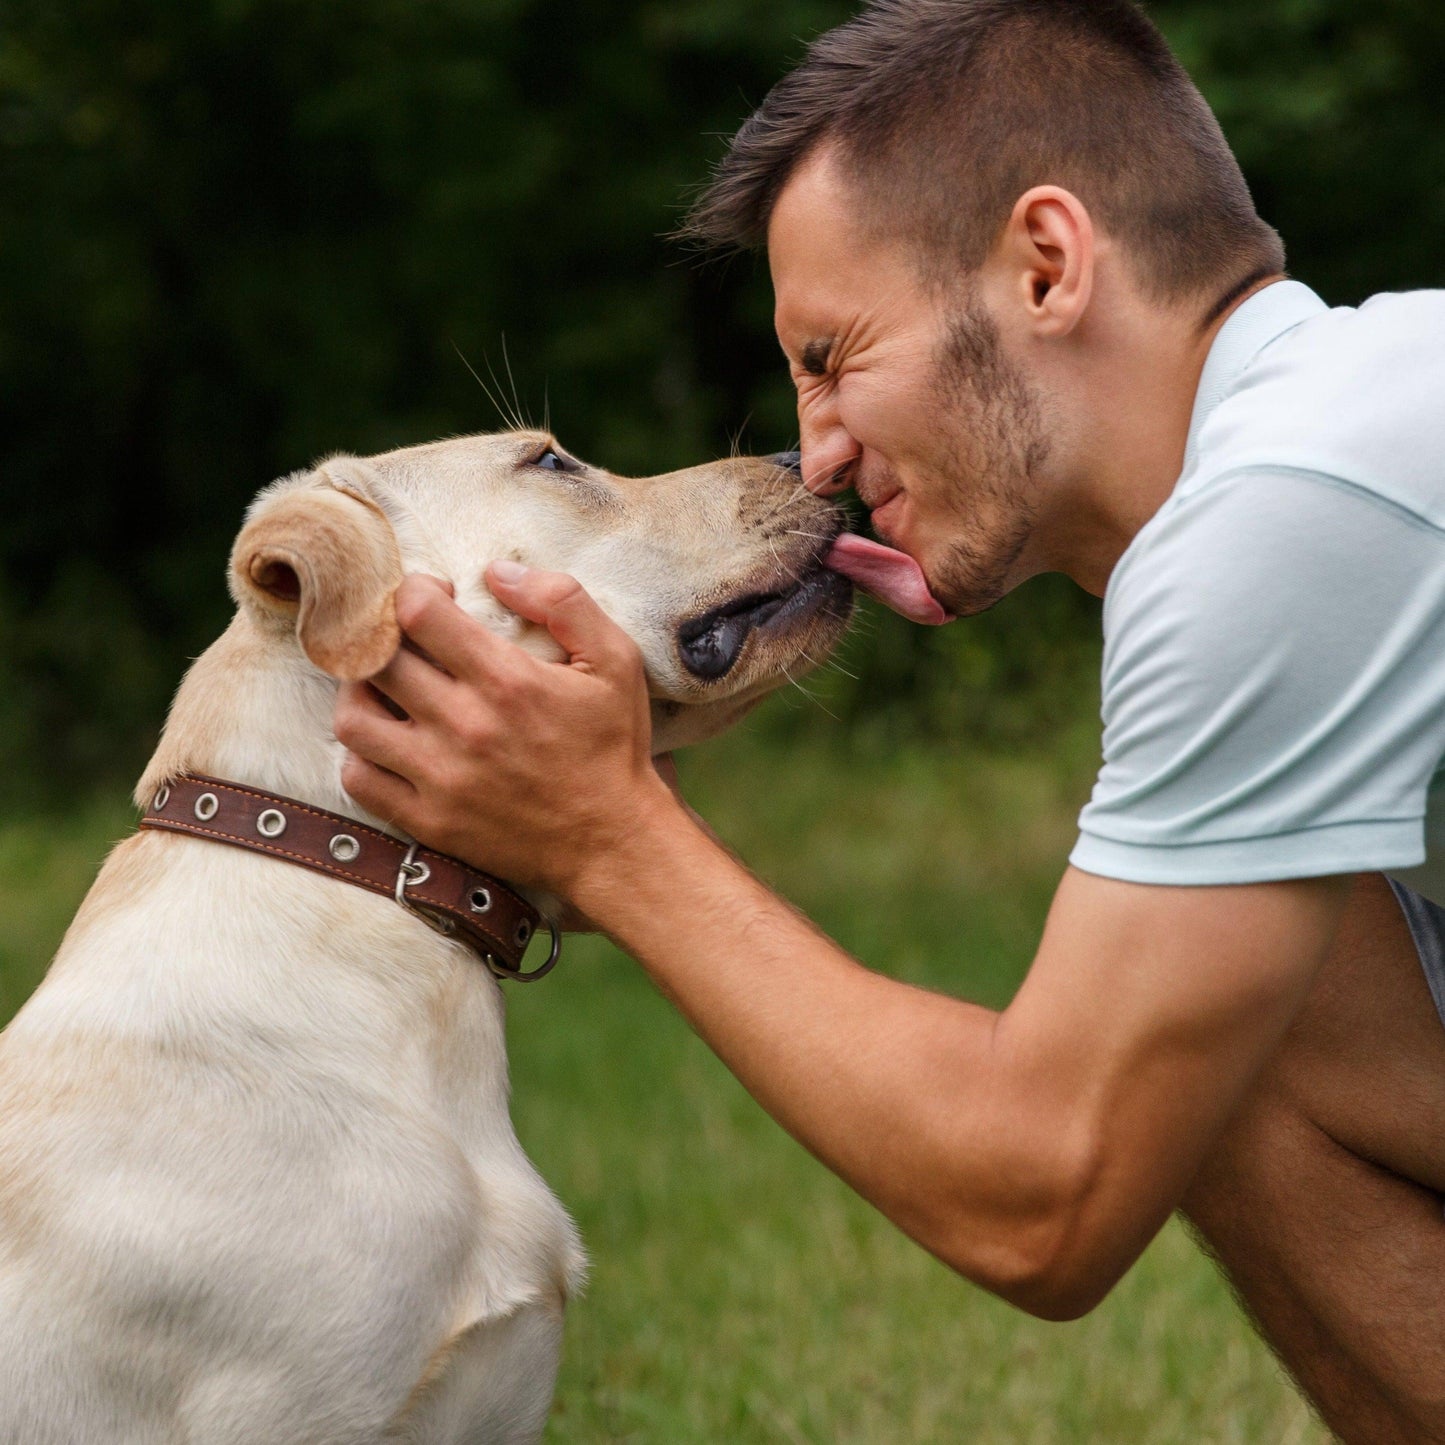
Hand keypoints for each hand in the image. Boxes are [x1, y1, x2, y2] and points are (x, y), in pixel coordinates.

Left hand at [334, 566, 678, 899]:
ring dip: (360, 692)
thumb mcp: (615, 660)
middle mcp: (464, 726)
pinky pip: (358, 779)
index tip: (434, 597)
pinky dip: (361, 755)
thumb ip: (563, 602)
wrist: (615, 842)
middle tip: (405, 639)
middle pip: (377, 659)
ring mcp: (440, 777)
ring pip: (353, 718)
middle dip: (385, 635)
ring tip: (385, 688)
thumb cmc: (616, 747)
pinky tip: (389, 743)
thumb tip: (498, 571)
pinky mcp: (428, 821)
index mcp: (506, 680)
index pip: (417, 613)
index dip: (415, 591)